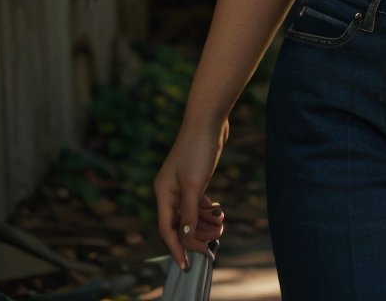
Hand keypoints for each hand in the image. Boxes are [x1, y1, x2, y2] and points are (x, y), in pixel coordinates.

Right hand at [154, 119, 229, 270]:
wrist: (209, 119)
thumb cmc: (198, 149)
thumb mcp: (195, 184)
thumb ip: (189, 211)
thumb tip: (184, 236)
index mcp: (163, 193)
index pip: (168, 229)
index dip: (177, 248)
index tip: (187, 266)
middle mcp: (170, 190)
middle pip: (180, 223)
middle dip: (197, 235)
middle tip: (215, 242)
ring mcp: (182, 183)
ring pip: (191, 213)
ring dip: (205, 223)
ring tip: (221, 226)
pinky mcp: (195, 177)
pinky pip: (198, 201)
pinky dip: (207, 210)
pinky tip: (218, 213)